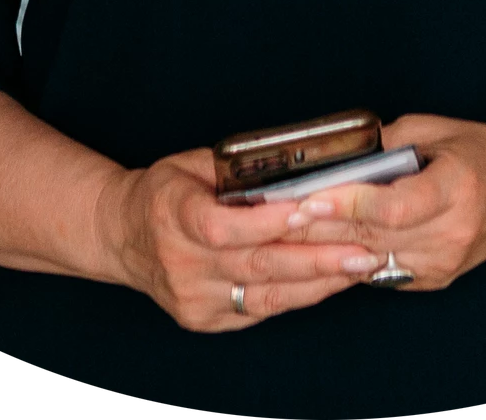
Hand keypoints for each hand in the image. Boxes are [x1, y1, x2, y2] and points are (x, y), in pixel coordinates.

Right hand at [96, 145, 386, 330]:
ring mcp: (192, 297)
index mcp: (172, 213)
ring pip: (265, 294)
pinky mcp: (204, 319)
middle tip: (363, 247)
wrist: (122, 236)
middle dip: (317, 257)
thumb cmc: (164, 191)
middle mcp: (181, 262)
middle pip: (256, 265)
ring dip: (319, 281)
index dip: (269, 222)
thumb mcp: (190, 165)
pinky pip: (259, 310)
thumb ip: (237, 170)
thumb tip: (299, 166)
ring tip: (360, 265)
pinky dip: (299, 296)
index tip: (311, 209)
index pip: (223, 226)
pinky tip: (330, 281)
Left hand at [279, 113, 485, 290]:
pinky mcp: (433, 280)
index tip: (307, 198)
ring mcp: (442, 264)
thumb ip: (388, 142)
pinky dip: (346, 259)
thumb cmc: (481, 151)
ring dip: (322, 248)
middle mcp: (450, 233)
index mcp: (456, 188)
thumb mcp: (437, 130)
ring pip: (369, 260)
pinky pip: (379, 271)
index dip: (347, 204)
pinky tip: (312, 248)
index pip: (394, 207)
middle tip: (269, 217)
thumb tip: (337, 152)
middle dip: (317, 228)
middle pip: (371, 236)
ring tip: (277, 234)